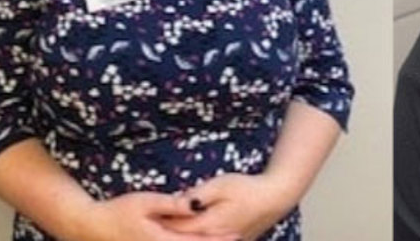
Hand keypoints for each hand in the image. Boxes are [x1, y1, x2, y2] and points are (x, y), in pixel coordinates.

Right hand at [83, 191, 241, 240]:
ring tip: (223, 238)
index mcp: (162, 240)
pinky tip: (193, 240)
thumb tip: (194, 204)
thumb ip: (171, 204)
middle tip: (236, 237)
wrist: (92, 228)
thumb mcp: (144, 202)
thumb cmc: (117, 212)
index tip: (235, 233)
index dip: (217, 239)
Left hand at [161, 174, 292, 240]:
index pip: (177, 227)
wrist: (275, 199)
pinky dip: (195, 238)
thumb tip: (177, 201)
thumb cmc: (247, 188)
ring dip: (180, 236)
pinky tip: (187, 232)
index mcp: (209, 224)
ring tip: (163, 229)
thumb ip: (197, 194)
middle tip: (148, 224)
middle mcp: (214, 238)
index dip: (161, 222)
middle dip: (167, 231)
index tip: (145, 216)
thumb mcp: (220, 184)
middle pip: (183, 239)